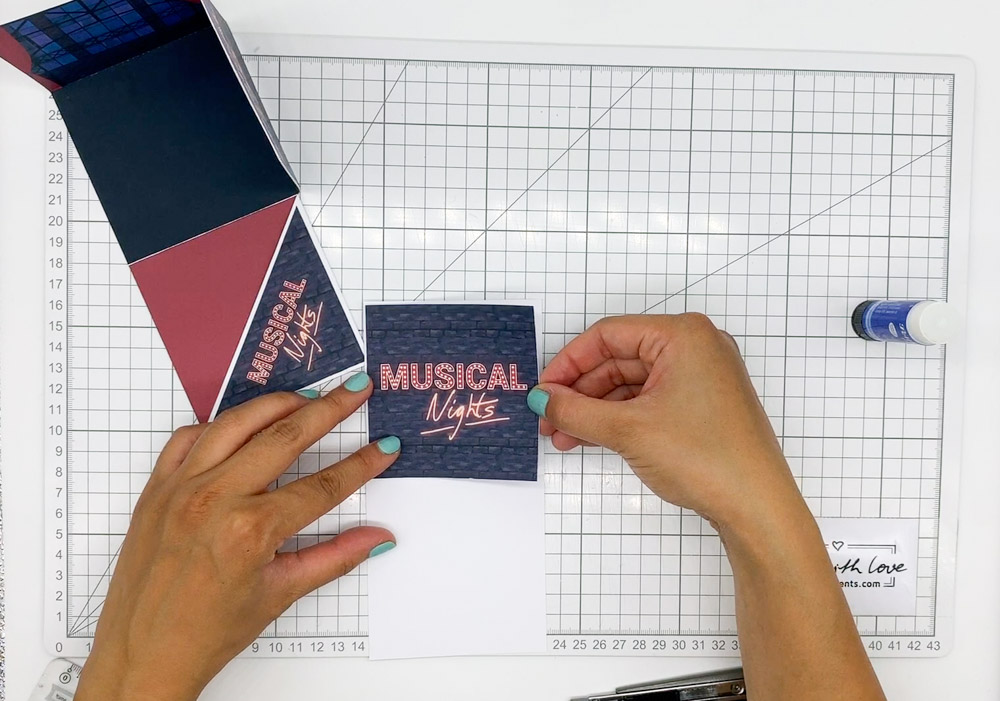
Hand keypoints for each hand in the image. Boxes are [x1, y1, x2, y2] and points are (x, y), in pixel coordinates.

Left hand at [75, 373, 399, 700]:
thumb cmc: (206, 633)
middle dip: (330, 409)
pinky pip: (189, 438)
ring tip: (308, 395)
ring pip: (237, 423)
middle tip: (356, 389)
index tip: (383, 447)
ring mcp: (181, 489)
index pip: (323, 486)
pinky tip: (243, 423)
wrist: (142, 656)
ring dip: (277, 403)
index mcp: (250, 531)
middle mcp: (214, 500)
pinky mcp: (156, 488)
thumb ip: (335, 557)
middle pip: (286, 437)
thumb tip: (378, 538)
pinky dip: (219, 425)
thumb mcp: (280, 593)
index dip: (361, 464)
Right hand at [529, 314, 802, 531]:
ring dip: (596, 409)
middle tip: (549, 418)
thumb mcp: (627, 430)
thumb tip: (543, 399)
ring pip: (631, 383)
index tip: (543, 390)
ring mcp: (702, 377)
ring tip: (565, 436)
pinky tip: (593, 438)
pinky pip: (649, 400)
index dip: (569, 363)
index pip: (608, 335)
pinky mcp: (703, 405)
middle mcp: (696, 347)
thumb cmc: (707, 458)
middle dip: (580, 391)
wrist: (756, 507)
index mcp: (683, 335)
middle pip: (619, 358)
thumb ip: (576, 411)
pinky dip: (620, 418)